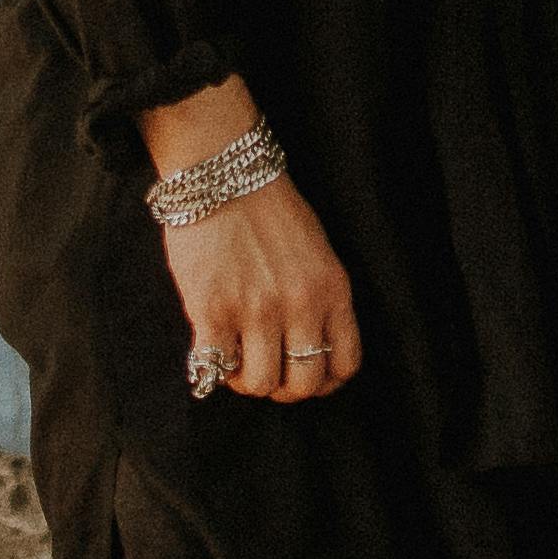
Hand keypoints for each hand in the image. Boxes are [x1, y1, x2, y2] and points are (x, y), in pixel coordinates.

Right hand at [143, 84, 361, 402]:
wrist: (223, 170)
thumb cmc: (267, 206)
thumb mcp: (316, 250)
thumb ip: (317, 297)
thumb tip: (305, 344)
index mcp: (332, 289)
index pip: (345, 363)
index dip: (325, 381)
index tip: (304, 374)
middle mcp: (300, 305)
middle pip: (304, 384)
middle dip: (285, 388)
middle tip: (266, 371)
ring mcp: (256, 310)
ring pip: (262, 384)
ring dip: (247, 381)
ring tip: (236, 359)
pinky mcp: (212, 310)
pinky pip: (218, 367)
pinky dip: (214, 367)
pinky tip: (212, 347)